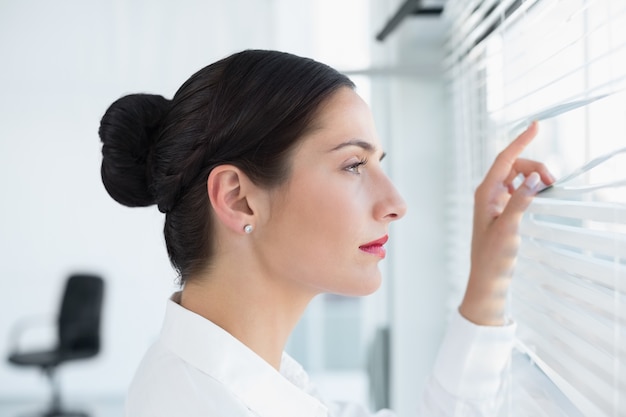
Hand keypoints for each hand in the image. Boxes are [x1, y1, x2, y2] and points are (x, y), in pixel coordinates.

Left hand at [459, 121, 554, 325]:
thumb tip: (532, 177)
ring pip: (515, 176)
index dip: (520, 141)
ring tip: (548, 186)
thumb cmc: (494, 257)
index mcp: (484, 193)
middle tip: (552, 181)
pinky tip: (538, 191)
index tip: (536, 125)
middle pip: (512, 165)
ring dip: (532, 176)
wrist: (488, 279)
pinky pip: (516, 188)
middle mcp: (486, 193)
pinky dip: (529, 186)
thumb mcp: (508, 229)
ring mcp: (493, 201)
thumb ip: (520, 201)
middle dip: (533, 166)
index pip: (504, 159)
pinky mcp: (500, 210)